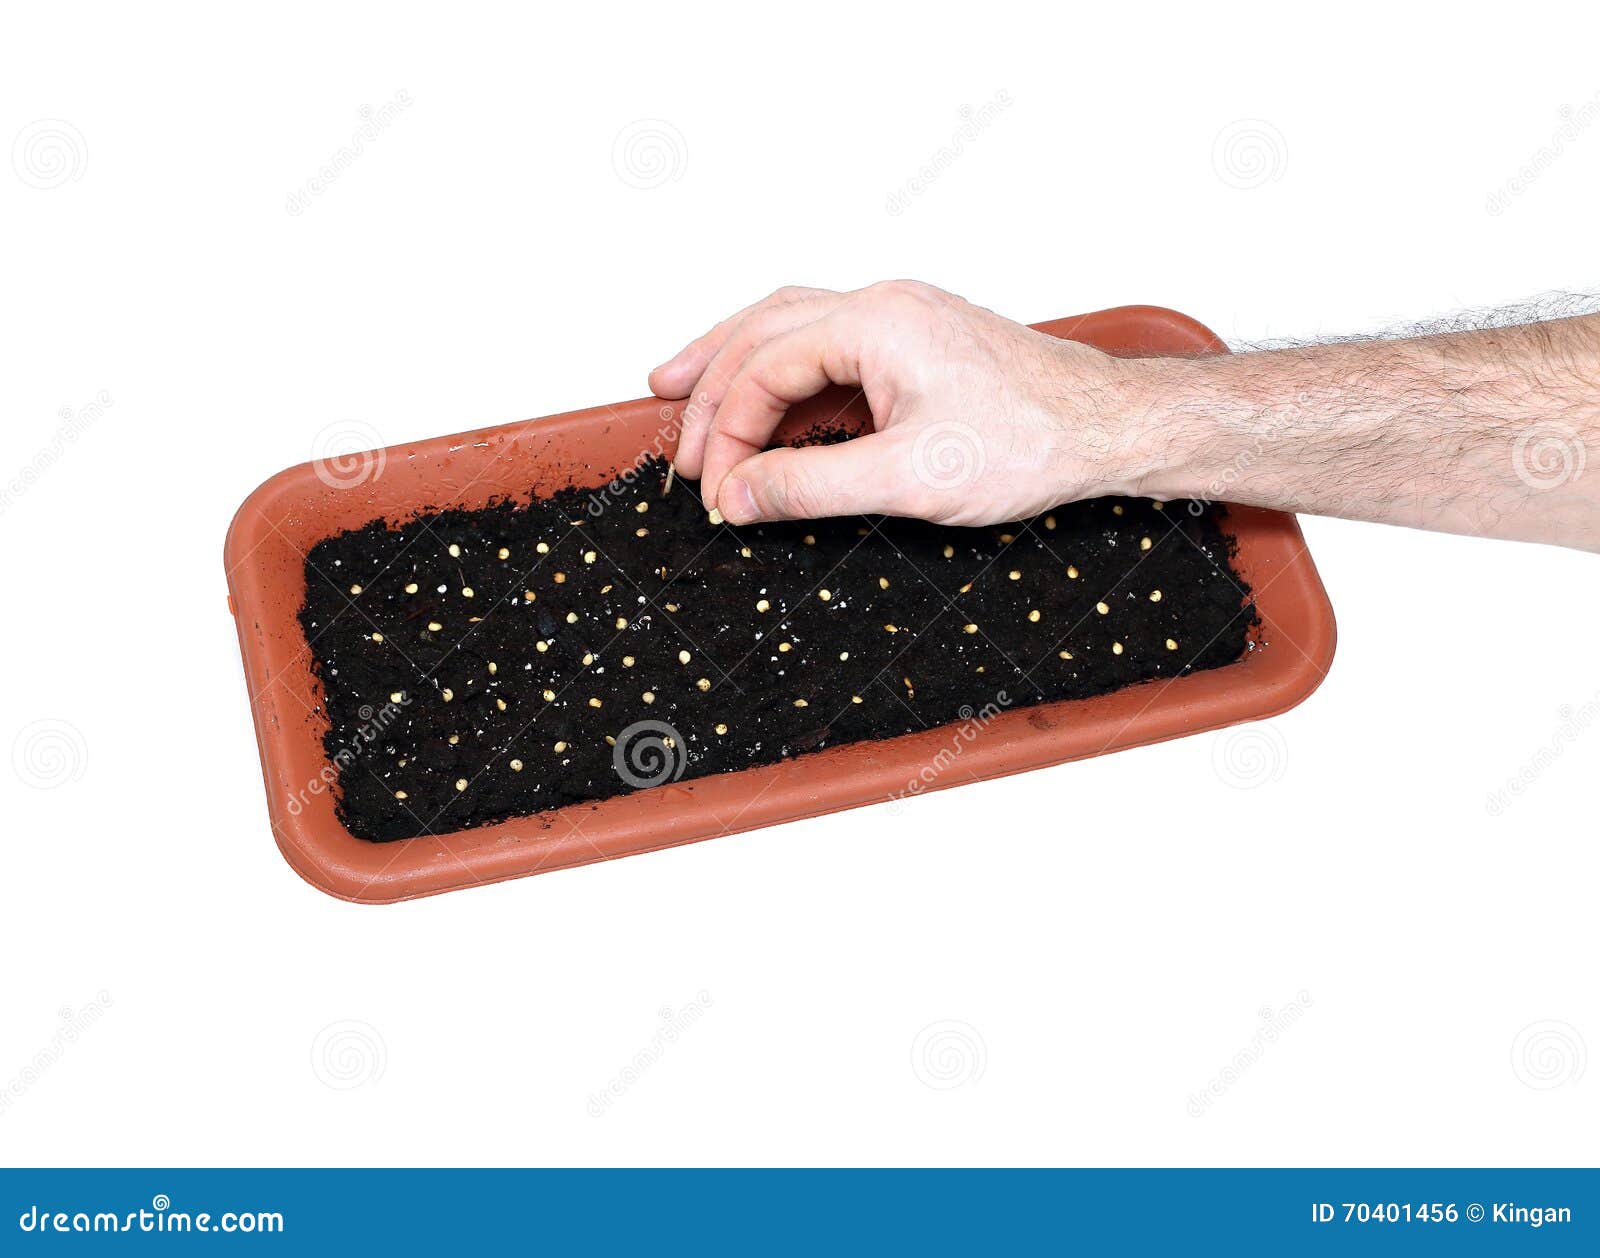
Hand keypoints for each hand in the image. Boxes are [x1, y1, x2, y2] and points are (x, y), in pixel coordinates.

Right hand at [647, 281, 1157, 526]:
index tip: (716, 491)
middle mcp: (882, 305)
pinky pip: (825, 344)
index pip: (765, 369)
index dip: (728, 434)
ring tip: (681, 386)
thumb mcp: (907, 479)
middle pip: (762, 328)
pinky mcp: (914, 343)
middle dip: (708, 384)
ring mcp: (899, 319)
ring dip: (733, 360)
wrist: (1107, 428)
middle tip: (675, 438)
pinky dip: (782, 372)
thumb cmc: (1029, 442)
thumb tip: (739, 494)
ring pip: (789, 324)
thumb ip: (810, 486)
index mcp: (875, 323)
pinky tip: (767, 400)